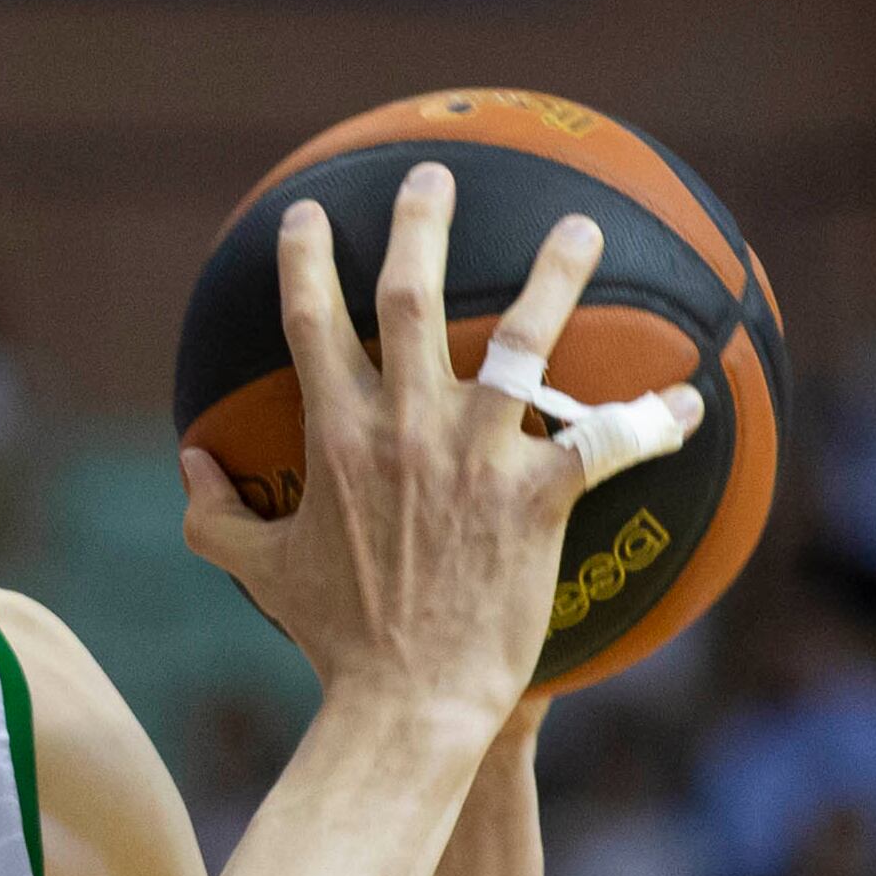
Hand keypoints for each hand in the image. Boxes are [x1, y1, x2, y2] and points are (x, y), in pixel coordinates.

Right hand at [182, 166, 660, 732]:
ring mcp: (473, 457)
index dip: (307, 259)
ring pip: (520, 339)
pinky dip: (650, 421)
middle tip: (433, 176)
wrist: (404, 700)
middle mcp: (403, 427)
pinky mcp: (535, 497)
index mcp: (336, 436)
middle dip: (420, 224)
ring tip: (578, 230)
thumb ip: (212, 513)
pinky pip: (604, 443)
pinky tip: (687, 403)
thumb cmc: (333, 639)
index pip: (311, 321)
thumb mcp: (258, 570)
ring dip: (554, 276)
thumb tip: (189, 462)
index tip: (311, 216)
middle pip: (413, 297)